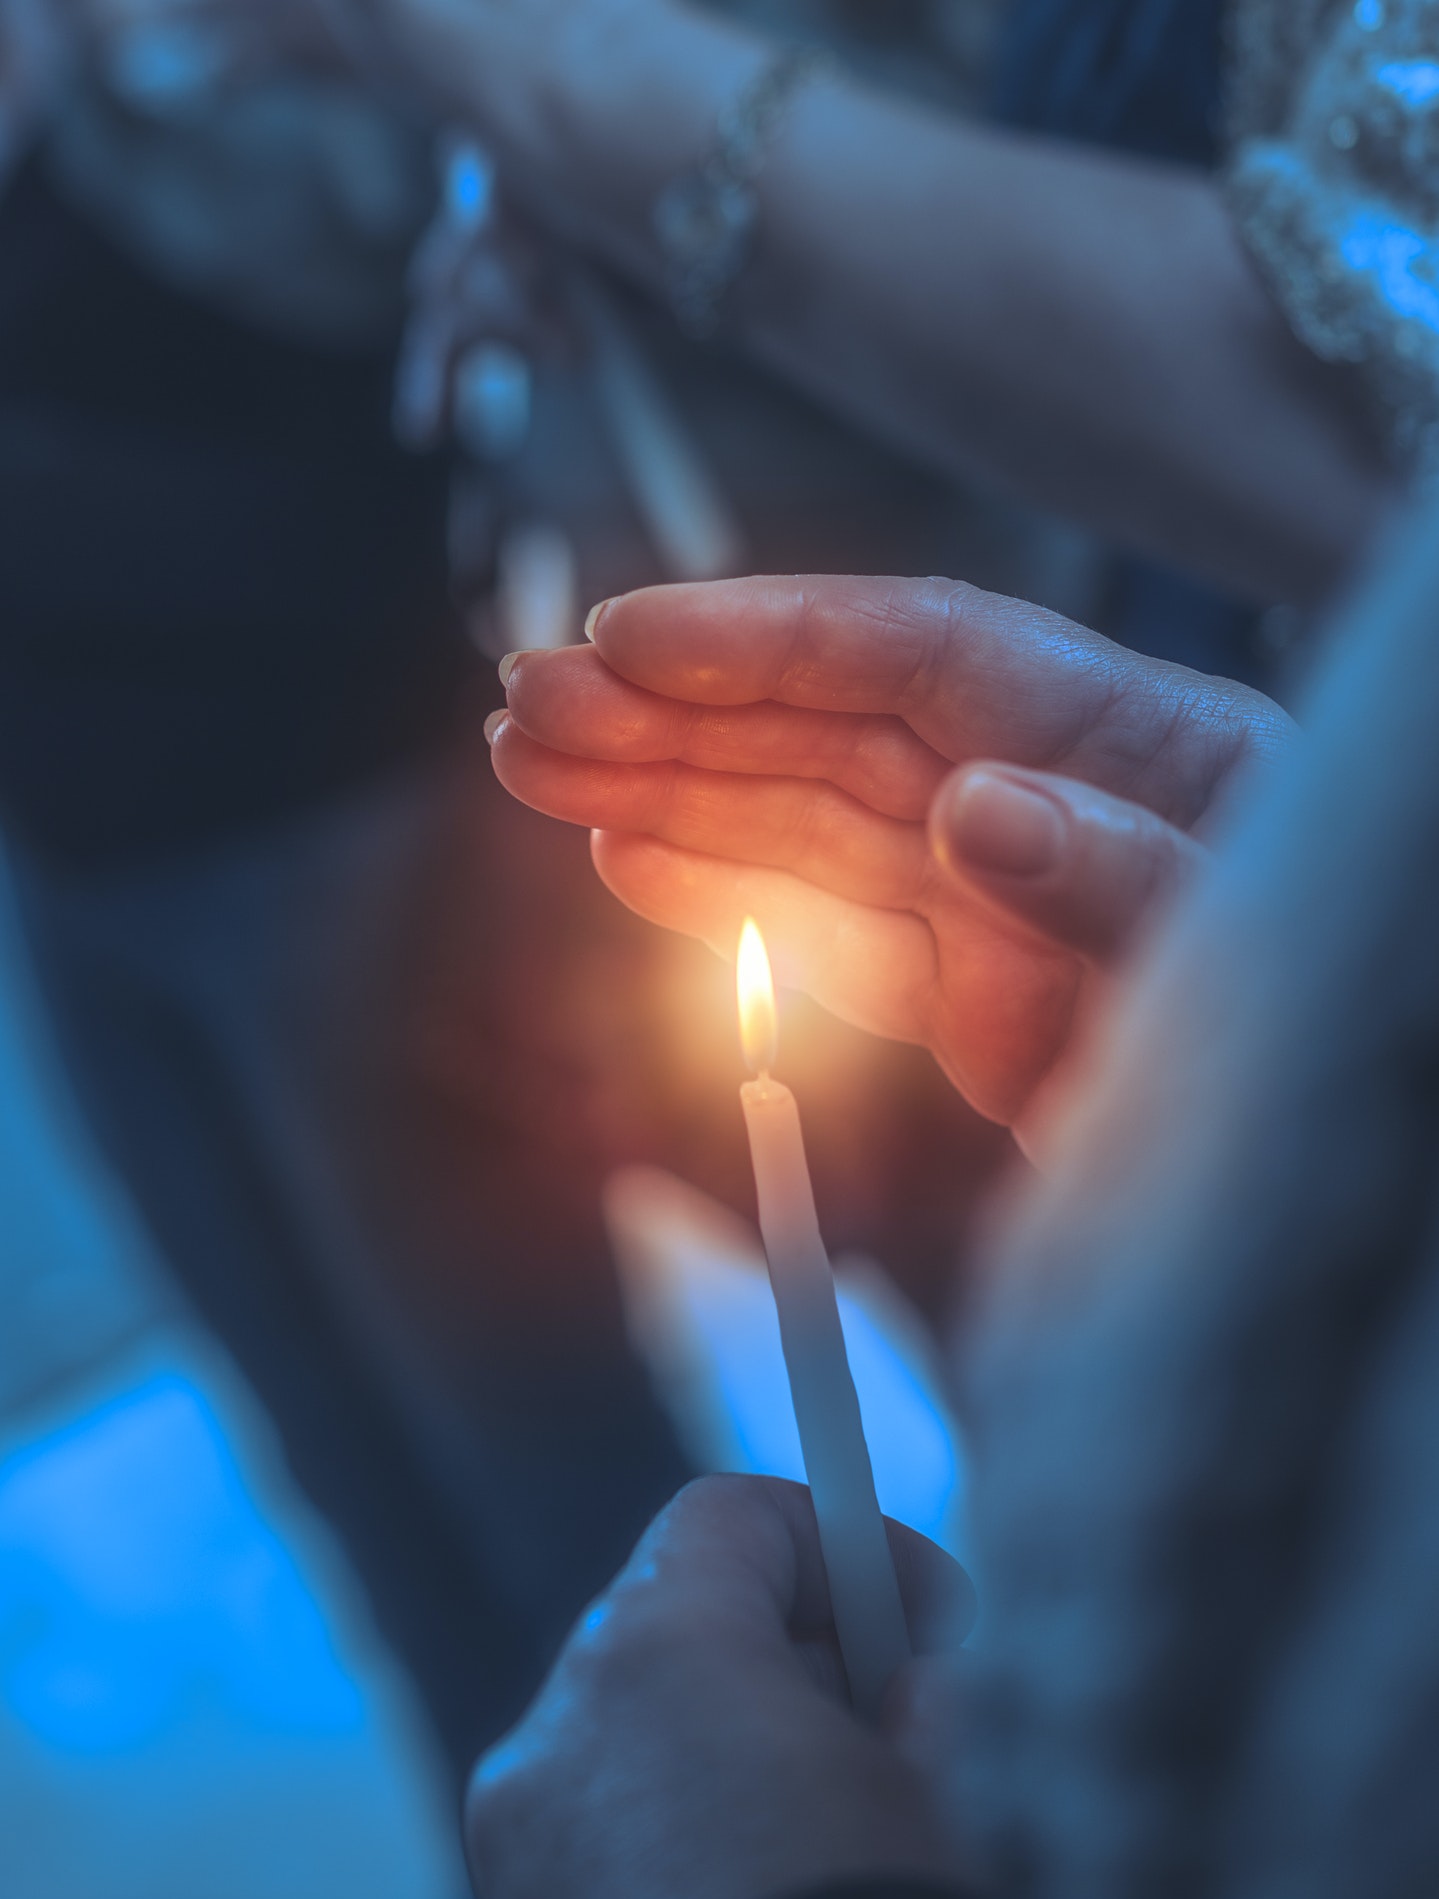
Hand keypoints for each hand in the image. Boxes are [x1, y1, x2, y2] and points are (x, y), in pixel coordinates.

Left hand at [466, 1475, 974, 1898]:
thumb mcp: (949, 1805)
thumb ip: (922, 1703)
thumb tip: (905, 1690)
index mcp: (655, 1655)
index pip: (731, 1517)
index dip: (844, 1542)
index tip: (930, 1613)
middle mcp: (555, 1737)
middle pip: (673, 1625)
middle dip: (792, 1655)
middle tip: (898, 1722)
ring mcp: (516, 1858)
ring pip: (635, 1744)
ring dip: (734, 1754)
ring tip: (841, 1838)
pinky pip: (602, 1851)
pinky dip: (678, 1847)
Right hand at [487, 575, 1295, 1139]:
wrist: (1373, 1181)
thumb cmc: (1354, 1036)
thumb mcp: (1259, 945)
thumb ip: (1129, 877)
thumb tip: (980, 808)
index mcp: (1146, 747)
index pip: (923, 655)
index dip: (769, 637)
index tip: (632, 634)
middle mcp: (1057, 807)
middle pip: (834, 734)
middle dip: (674, 711)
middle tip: (530, 700)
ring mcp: (1008, 909)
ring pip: (807, 830)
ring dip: (667, 794)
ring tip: (538, 764)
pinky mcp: (979, 1008)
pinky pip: (831, 938)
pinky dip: (729, 900)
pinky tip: (634, 858)